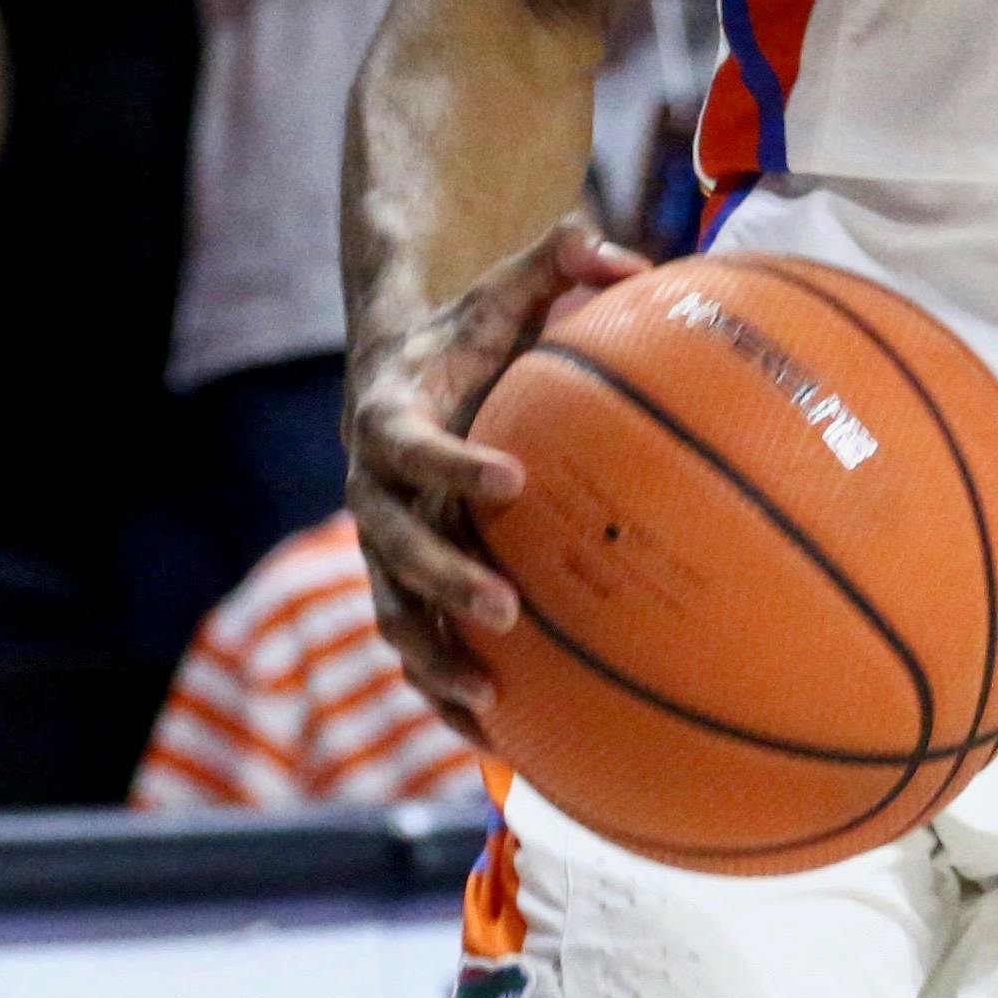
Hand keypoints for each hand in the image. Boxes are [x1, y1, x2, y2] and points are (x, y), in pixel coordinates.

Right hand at [345, 216, 648, 737]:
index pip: (410, 444)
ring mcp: (380, 548)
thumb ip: (561, 259)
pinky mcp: (398, 588)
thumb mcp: (506, 287)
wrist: (396, 373)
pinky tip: (503, 745)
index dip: (453, 464)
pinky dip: (446, 697)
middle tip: (506, 609)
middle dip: (444, 581)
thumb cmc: (470, 332)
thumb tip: (626, 252)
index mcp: (391, 416)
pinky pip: (415, 651)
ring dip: (434, 661)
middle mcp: (372, 490)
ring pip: (393, 615)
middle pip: (391, 546)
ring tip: (490, 703)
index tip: (510, 480)